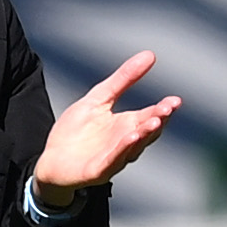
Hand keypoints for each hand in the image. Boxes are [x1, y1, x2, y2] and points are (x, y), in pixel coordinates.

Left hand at [33, 50, 180, 206]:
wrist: (51, 161)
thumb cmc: (75, 132)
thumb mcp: (99, 98)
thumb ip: (123, 79)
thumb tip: (150, 55)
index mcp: (127, 125)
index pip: (150, 116)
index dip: (163, 109)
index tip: (175, 101)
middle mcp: (125, 143)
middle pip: (146, 132)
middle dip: (157, 121)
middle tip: (167, 109)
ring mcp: (113, 158)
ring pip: (133, 147)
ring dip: (144, 135)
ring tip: (154, 121)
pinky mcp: (98, 171)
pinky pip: (112, 160)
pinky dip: (122, 149)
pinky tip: (130, 137)